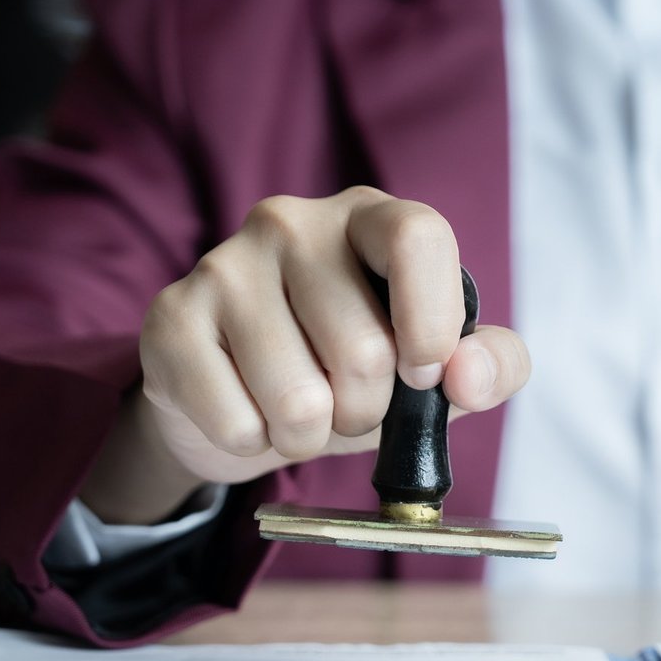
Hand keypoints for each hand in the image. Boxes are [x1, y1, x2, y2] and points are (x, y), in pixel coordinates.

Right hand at [80, 187, 530, 522]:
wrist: (240, 401)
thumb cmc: (349, 370)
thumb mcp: (435, 369)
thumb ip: (489, 365)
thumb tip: (468, 376)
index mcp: (369, 217)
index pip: (418, 238)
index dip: (433, 323)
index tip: (425, 376)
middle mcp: (292, 222)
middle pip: (364, 348)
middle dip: (368, 411)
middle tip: (350, 405)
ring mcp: (223, 265)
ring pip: (299, 399)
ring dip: (311, 435)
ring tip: (301, 412)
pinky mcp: (171, 319)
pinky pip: (238, 422)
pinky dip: (257, 443)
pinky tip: (250, 413)